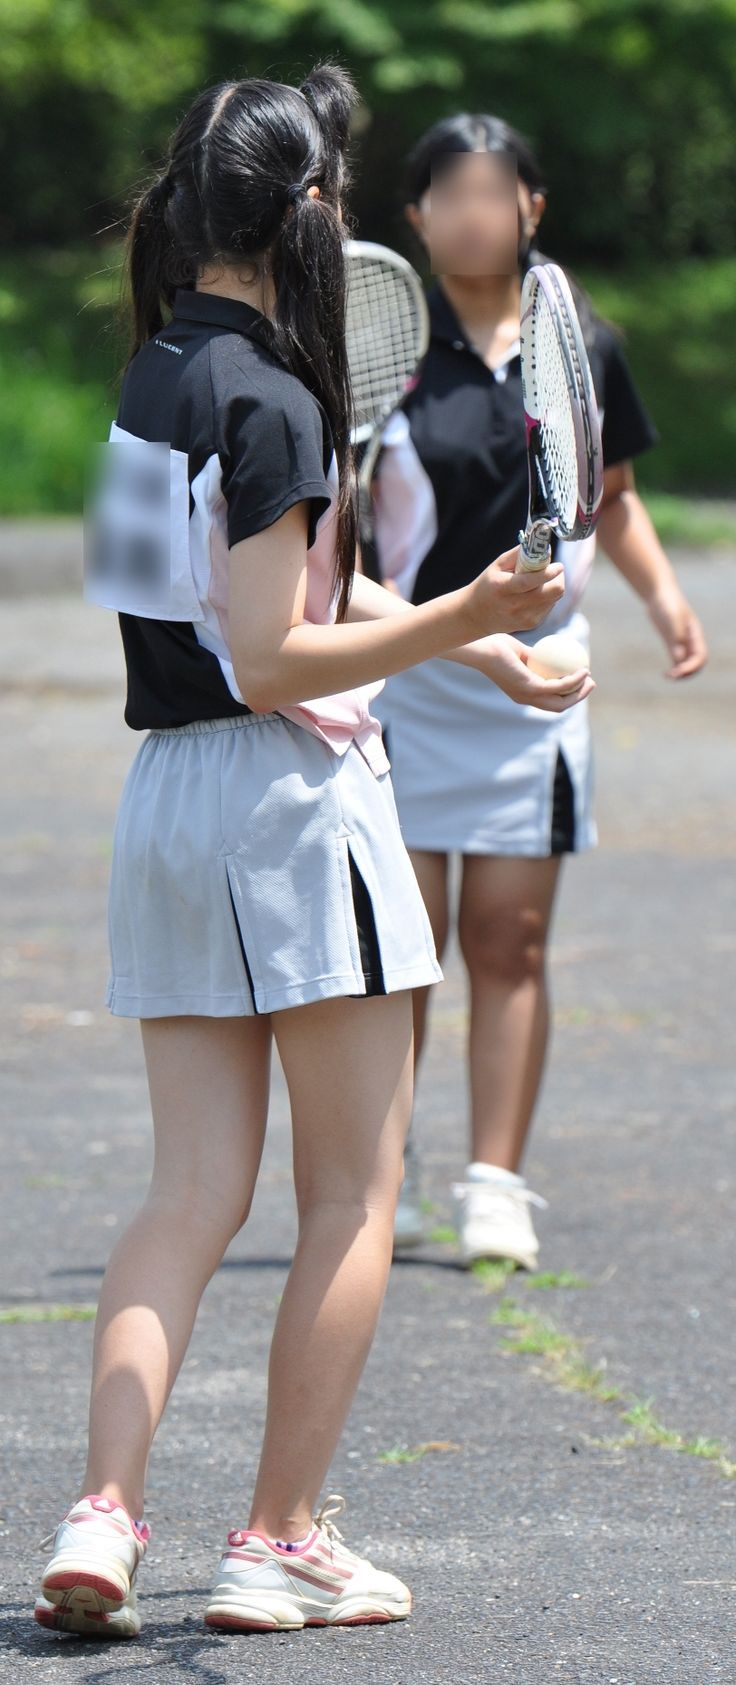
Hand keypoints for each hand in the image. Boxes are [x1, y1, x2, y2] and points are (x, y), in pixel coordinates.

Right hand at [466, 547, 566, 636]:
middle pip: (553, 592)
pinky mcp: (531, 624)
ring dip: (553, 586)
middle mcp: (514, 605)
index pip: (531, 581)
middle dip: (558, 578)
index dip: (549, 573)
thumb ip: (519, 554)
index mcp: (503, 587)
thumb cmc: (488, 585)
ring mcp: (524, 617)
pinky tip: (534, 594)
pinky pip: (551, 605)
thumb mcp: (497, 565)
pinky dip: (548, 597)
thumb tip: (543, 547)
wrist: (476, 616)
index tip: (559, 566)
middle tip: (552, 571)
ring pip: (555, 598)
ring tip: (539, 582)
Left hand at [474, 634, 595, 710]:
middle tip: (590, 683)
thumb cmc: (497, 646)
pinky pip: (558, 686)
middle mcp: (526, 698)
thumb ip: (535, 657)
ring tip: (589, 678)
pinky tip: (582, 670)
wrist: (483, 647)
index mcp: (523, 692)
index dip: (568, 694)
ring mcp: (528, 695)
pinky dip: (573, 680)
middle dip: (577, 698)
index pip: (549, 700)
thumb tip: (554, 652)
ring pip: (560, 701)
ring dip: (578, 692)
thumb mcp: (521, 652)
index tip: (582, 680)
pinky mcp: (530, 688)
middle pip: (558, 706)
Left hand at [647, 587, 707, 678]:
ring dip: (681, 672)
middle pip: (696, 662)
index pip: (700, 656)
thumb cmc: (666, 602)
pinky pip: (677, 660)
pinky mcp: (672, 642)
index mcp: (695, 634)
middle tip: (672, 676)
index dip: (692, 667)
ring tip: (668, 676)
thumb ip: (676, 638)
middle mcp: (691, 640)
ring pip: (686, 663)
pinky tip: (666, 673)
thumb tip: (678, 659)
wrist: (658, 593)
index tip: (678, 672)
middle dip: (688, 672)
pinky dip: (674, 668)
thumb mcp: (671, 618)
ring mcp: (682, 641)